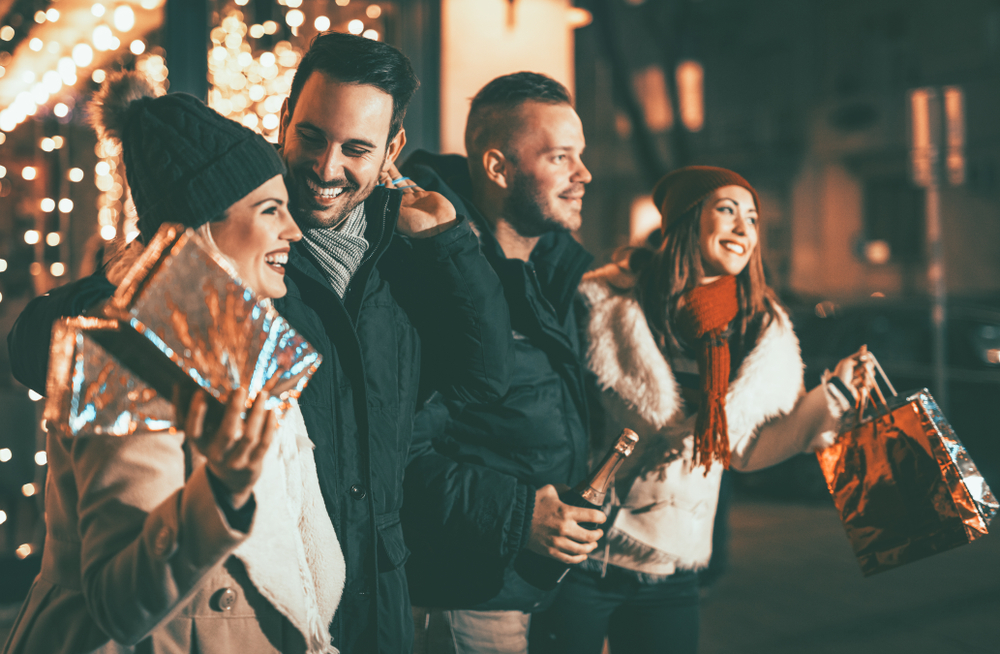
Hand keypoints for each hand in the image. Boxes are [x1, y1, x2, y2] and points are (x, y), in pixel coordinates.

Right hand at [185, 388, 276, 508]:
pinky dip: (269, 426)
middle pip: (226, 433)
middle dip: (234, 410)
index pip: (194, 432)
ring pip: (249, 437)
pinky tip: (271, 410)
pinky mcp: (253, 464)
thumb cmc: (219, 447)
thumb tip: (202, 386)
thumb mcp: (207, 437)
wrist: (233, 479)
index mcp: (201, 447)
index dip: (196, 415)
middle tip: (240, 389)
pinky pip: (264, 444)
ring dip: (257, 413)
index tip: (200, 394)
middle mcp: (217, 456)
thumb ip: (206, 417)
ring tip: (261, 394)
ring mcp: (237, 462)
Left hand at [380, 161, 456, 237]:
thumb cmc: (417, 225)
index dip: (379, 182)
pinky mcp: (423, 195)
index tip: (374, 171)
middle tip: (380, 162)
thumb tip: (386, 182)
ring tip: (388, 163)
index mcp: (395, 209)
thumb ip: (391, 198)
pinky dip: (407, 180)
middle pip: (391, 186)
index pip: (384, 192)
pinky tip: (400, 175)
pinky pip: (413, 186)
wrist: (439, 226)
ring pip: (401, 183)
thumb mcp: (399, 214)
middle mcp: (403, 203)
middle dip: (385, 175)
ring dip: (394, 174)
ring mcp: (413, 199)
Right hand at [526, 484, 606, 563]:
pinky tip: (582, 556)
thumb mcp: (550, 490)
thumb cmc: (533, 503)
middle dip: (598, 535)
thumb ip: (564, 489)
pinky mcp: (551, 552)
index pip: (593, 516)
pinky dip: (579, 559)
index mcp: (566, 512)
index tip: (602, 518)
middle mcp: (564, 528)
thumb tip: (574, 491)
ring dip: (590, 548)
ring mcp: (558, 542)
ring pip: (582, 550)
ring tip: (592, 544)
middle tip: (598, 533)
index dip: (601, 517)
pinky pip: (569, 559)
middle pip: (590, 537)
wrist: (515, 519)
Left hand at [831, 345, 876, 401]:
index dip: (866, 356)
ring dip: (866, 374)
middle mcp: (859, 370)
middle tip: (863, 366)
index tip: (862, 358)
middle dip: (868, 365)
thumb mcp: (846, 362)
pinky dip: (866, 382)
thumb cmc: (841, 375)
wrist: (840, 389)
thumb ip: (857, 355)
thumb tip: (864, 346)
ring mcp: (862, 379)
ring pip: (872, 373)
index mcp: (855, 363)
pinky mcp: (865, 387)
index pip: (866, 357)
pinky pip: (871, 382)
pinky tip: (860, 385)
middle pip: (871, 364)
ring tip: (858, 378)